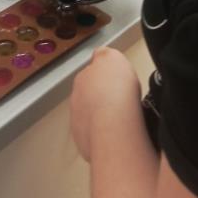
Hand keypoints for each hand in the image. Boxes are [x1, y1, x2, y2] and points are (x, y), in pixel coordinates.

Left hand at [70, 47, 141, 161]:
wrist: (114, 124)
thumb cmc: (117, 89)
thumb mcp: (114, 57)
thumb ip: (105, 55)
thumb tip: (100, 55)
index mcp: (82, 78)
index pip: (91, 75)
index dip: (106, 78)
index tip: (118, 83)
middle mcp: (76, 99)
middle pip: (89, 97)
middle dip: (103, 99)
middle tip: (122, 102)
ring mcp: (78, 122)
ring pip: (91, 117)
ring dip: (103, 118)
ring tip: (121, 121)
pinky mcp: (83, 143)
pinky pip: (95, 137)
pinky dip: (104, 136)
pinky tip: (117, 135)